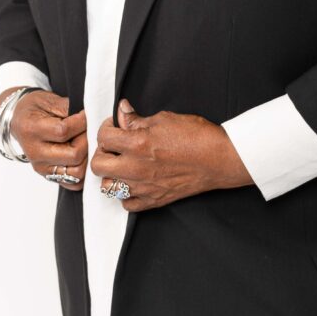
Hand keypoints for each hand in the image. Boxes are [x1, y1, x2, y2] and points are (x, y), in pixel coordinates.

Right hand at [0, 87, 87, 190]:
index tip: (87, 114)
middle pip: (73, 155)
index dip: (82, 122)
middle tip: (89, 129)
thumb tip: (90, 115)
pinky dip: (84, 172)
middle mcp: (36, 153)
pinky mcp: (49, 176)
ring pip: (77, 173)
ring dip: (88, 157)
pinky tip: (83, 155)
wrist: (20, 121)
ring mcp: (42, 168)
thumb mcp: (48, 100)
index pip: (64, 131)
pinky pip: (74, 183)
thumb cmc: (35, 109)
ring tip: (87, 142)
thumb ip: (68, 108)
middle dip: (87, 140)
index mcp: (32, 130)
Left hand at [90, 99, 253, 211]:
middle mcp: (136, 167)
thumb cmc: (196, 136)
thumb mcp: (165, 118)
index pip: (104, 137)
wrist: (218, 158)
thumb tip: (122, 111)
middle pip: (98, 164)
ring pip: (107, 186)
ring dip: (111, 173)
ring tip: (123, 163)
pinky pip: (126, 204)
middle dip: (102, 151)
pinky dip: (126, 194)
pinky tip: (134, 181)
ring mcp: (143, 187)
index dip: (106, 127)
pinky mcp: (153, 200)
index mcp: (138, 143)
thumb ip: (137, 119)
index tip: (114, 126)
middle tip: (114, 144)